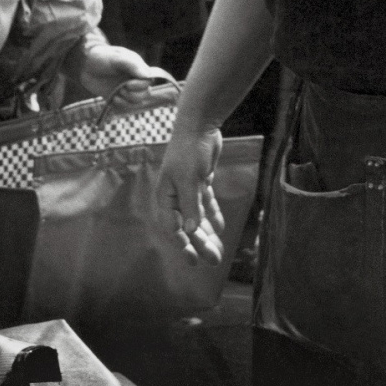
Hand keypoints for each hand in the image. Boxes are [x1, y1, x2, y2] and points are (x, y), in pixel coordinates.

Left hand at [76, 43, 173, 101]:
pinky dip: (119, 106)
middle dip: (132, 95)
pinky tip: (112, 99)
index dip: (140, 86)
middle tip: (120, 89)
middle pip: (144, 94)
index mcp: (137, 68)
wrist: (85, 64)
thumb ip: (132, 65)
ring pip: (136, 102)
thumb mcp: (116, 58)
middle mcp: (134, 79)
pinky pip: (124, 107)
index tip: (128, 84)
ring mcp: (126, 89)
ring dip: (126, 101)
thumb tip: (147, 75)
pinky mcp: (118, 97)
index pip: (148, 81)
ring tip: (115, 95)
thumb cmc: (102, 57)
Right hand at [156, 124, 225, 265]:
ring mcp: (188, 188)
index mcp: (166, 197)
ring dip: (207, 233)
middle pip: (187, 225)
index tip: (194, 260)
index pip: (172, 228)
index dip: (183, 245)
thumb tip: (190, 231)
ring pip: (197, 217)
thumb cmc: (189, 151)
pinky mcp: (200, 180)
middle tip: (214, 260)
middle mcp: (175, 195)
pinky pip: (205, 203)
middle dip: (200, 243)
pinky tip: (220, 228)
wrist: (199, 125)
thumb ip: (190, 206)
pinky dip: (212, 214)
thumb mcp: (190, 180)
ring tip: (218, 250)